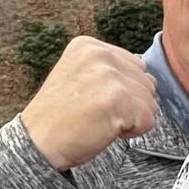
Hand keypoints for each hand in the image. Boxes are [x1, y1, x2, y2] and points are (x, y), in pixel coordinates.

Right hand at [19, 36, 161, 170]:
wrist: (38, 143)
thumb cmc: (60, 117)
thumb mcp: (78, 76)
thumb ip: (109, 69)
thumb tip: (145, 78)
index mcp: (89, 45)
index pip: (134, 65)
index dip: (122, 90)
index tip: (95, 101)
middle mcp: (100, 54)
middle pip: (146, 81)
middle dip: (131, 103)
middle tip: (98, 113)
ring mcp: (110, 75)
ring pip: (150, 100)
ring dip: (133, 118)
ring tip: (101, 120)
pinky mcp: (120, 99)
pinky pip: (149, 119)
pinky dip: (134, 131)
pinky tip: (107, 130)